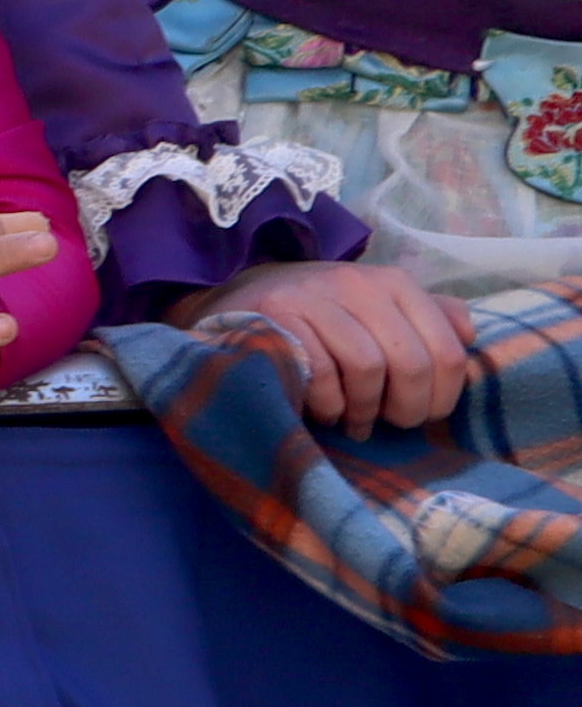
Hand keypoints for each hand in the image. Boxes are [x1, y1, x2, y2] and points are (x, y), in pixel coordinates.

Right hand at [179, 256, 474, 435]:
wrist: (238, 299)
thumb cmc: (322, 316)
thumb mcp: (378, 308)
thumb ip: (427, 317)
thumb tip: (468, 333)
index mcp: (395, 283)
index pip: (447, 350)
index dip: (443, 396)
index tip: (424, 415)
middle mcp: (359, 284)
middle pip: (410, 362)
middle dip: (405, 407)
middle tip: (391, 423)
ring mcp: (314, 298)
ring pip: (367, 367)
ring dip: (363, 408)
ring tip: (355, 422)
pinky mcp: (275, 317)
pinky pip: (319, 372)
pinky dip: (327, 403)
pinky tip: (324, 411)